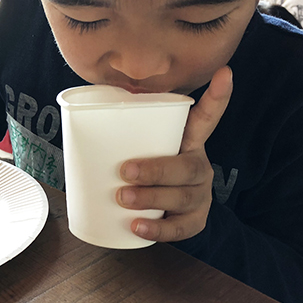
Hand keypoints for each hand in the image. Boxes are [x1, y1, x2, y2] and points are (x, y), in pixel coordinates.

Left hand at [115, 66, 232, 241]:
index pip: (206, 117)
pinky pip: (181, 227)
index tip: (225, 72)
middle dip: (156, 170)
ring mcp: (201, 195)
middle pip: (187, 167)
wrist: (170, 207)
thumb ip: (126, 134)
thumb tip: (78, 118)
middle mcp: (199, 166)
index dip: (218, 97)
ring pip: (183, 197)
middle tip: (125, 171)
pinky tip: (137, 227)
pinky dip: (159, 230)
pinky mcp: (196, 220)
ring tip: (123, 199)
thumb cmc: (147, 167)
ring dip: (151, 198)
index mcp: (189, 141)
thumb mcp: (144, 147)